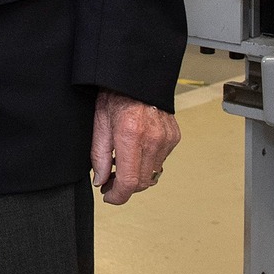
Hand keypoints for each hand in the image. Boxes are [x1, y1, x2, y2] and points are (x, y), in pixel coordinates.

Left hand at [90, 90, 180, 205]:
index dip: (118, 195)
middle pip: (142, 182)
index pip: (129, 181)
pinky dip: (147, 162)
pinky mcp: (174, 137)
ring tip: (121, 164)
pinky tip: (136, 151)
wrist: (137, 77)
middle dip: (125, 187)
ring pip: (152, 174)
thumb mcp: (99, 123)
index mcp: (130, 134)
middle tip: (110, 181)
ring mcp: (166, 138)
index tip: (108, 196)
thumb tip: (101, 181)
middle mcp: (153, 139)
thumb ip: (99, 156)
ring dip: (136, 176)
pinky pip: (160, 161)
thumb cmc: (115, 94)